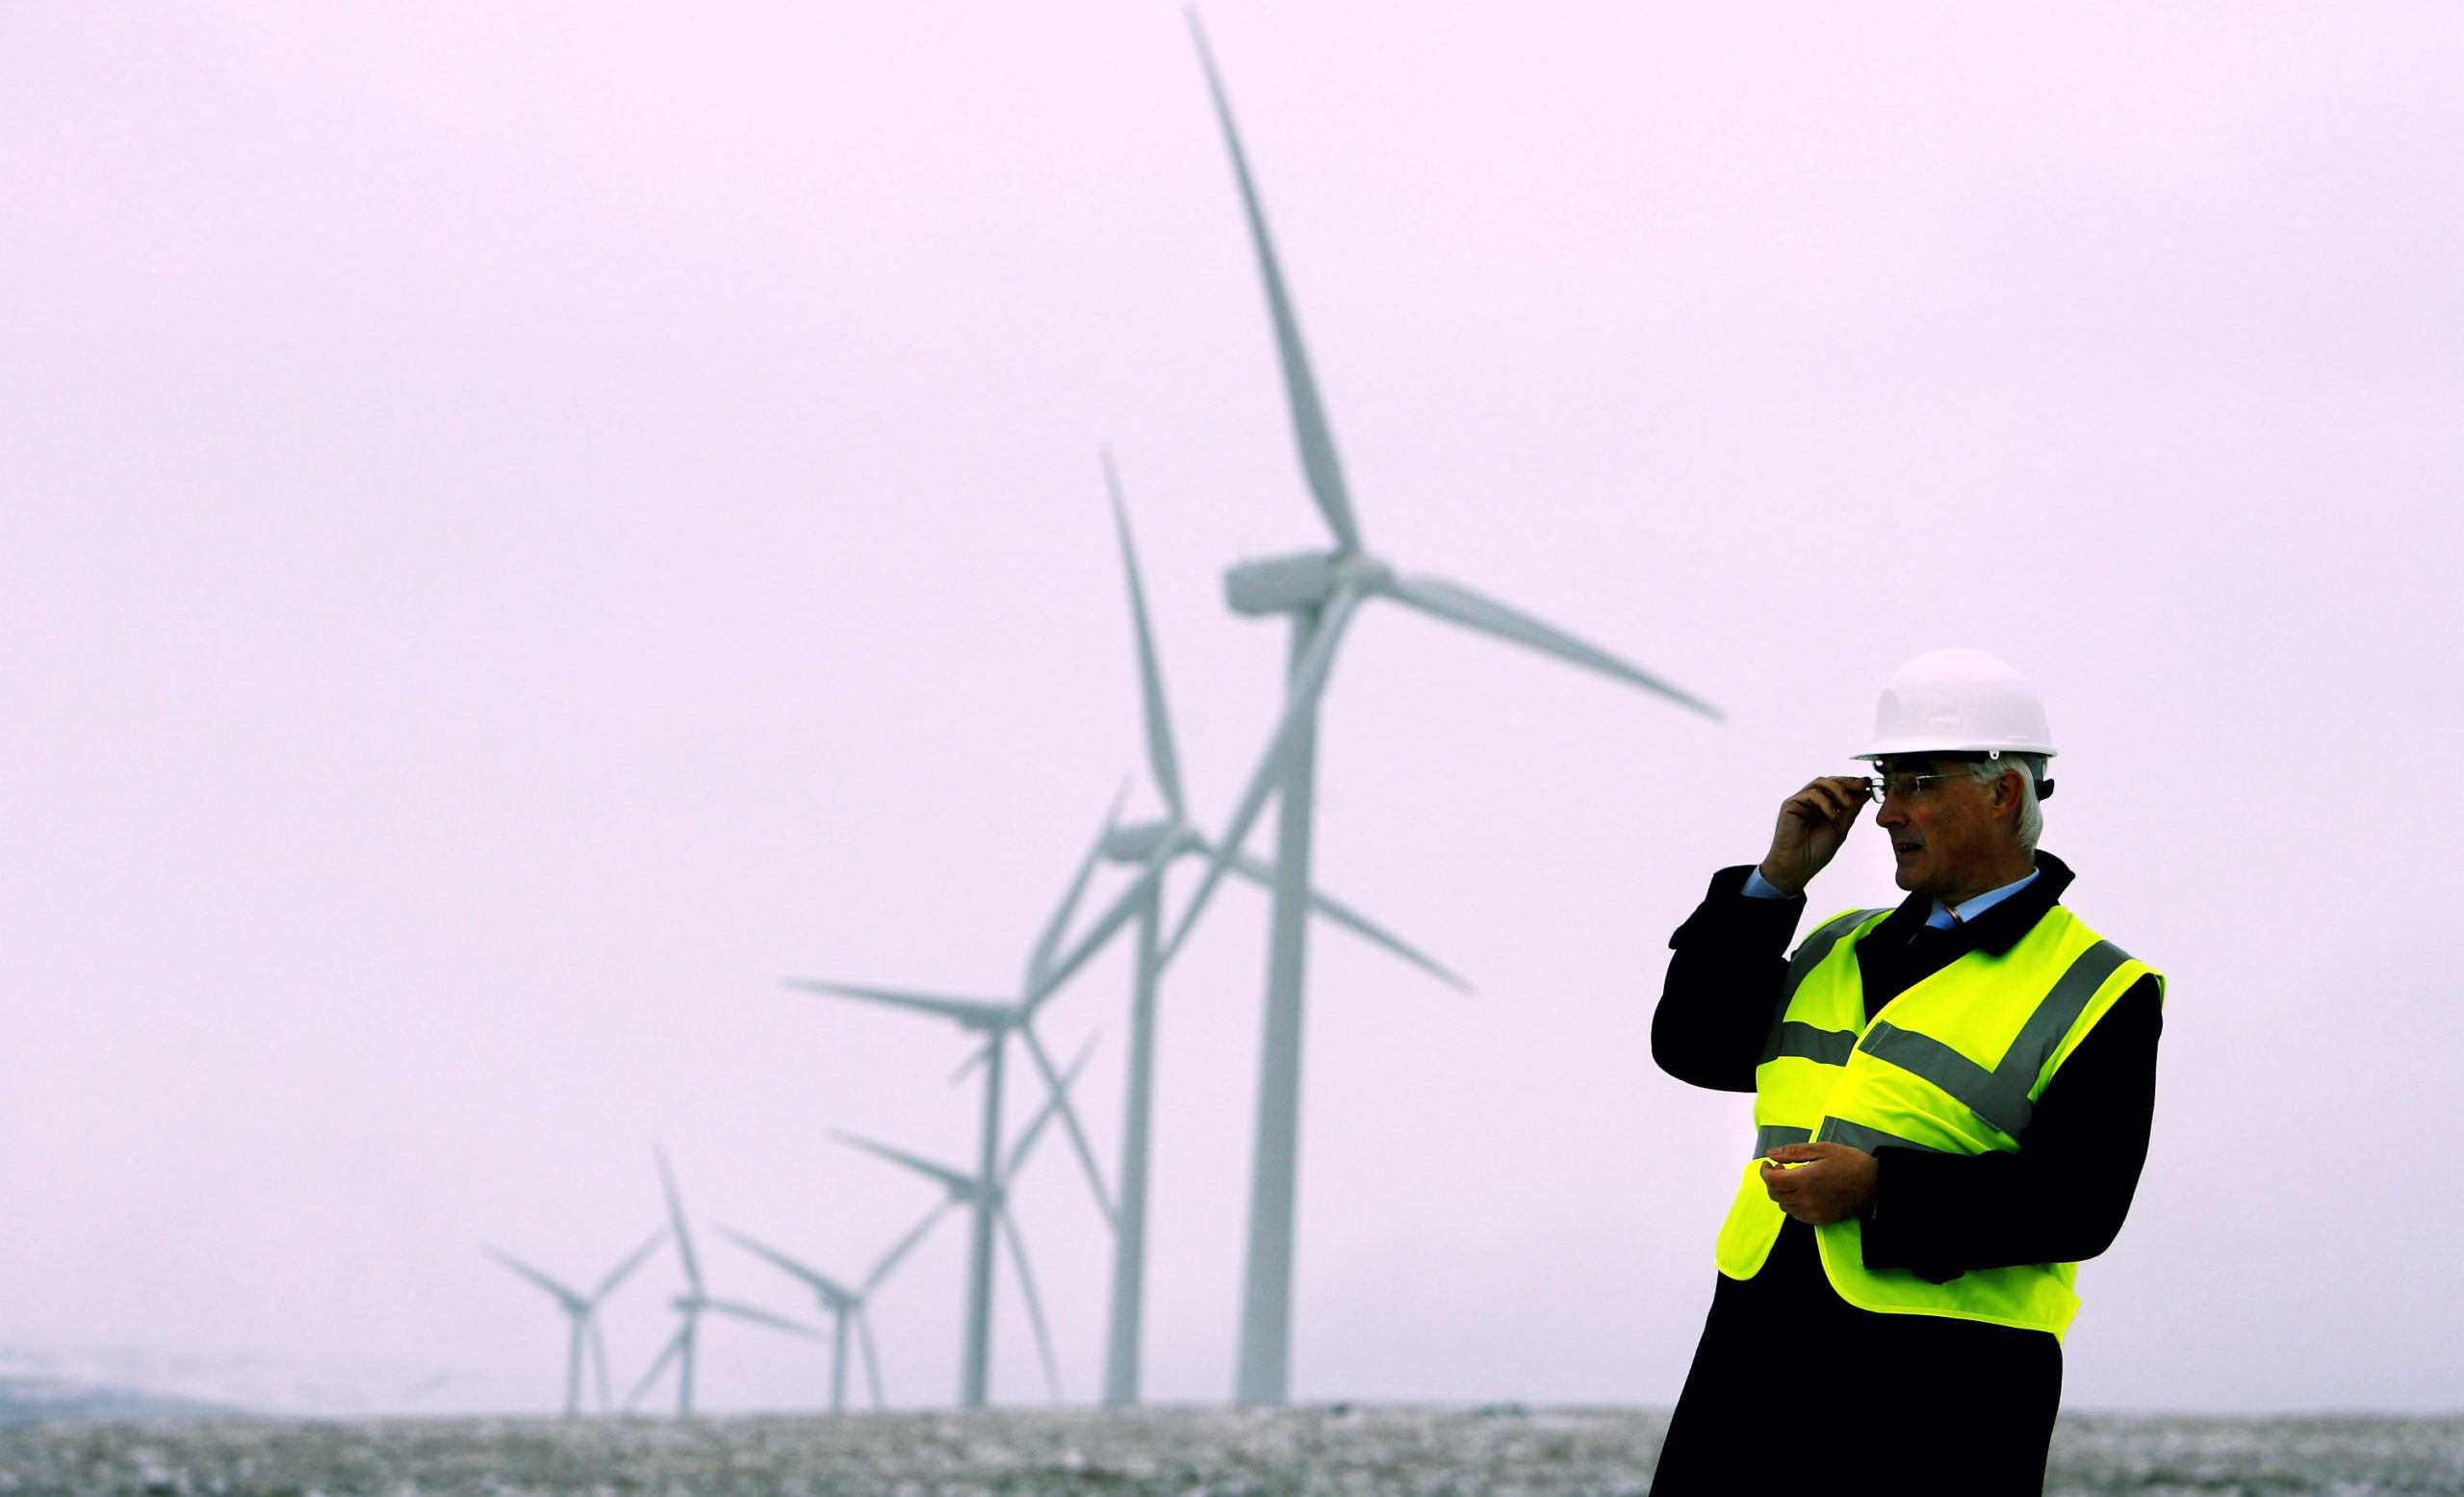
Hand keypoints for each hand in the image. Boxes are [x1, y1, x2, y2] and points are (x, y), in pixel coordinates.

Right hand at [1757, 776, 1870, 896]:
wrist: (1799, 866)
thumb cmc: (1817, 851)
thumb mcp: (1840, 827)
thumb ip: (1851, 810)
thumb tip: (1865, 792)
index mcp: (1823, 807)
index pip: (1839, 788)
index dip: (1853, 784)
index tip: (1869, 783)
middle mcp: (1811, 802)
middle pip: (1830, 781)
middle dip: (1848, 782)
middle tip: (1863, 784)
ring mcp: (1801, 802)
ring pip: (1821, 783)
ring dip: (1838, 789)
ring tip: (1848, 803)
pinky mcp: (1791, 804)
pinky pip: (1811, 794)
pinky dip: (1825, 802)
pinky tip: (1832, 815)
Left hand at [1759, 1142, 1876, 1225]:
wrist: (1876, 1185)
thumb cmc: (1851, 1162)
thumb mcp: (1822, 1149)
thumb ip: (1793, 1151)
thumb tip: (1771, 1153)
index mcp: (1807, 1180)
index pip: (1772, 1182)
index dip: (1765, 1171)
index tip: (1769, 1163)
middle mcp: (1808, 1200)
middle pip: (1775, 1195)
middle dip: (1772, 1181)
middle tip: (1781, 1168)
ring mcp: (1815, 1213)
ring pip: (1784, 1206)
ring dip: (1782, 1193)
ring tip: (1793, 1179)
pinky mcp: (1822, 1220)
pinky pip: (1797, 1215)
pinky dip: (1793, 1204)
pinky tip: (1803, 1192)